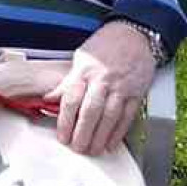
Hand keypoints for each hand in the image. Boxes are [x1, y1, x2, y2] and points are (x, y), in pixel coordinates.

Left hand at [42, 22, 155, 155]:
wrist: (135, 35)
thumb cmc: (105, 46)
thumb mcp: (80, 58)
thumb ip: (67, 82)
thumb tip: (50, 99)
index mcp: (84, 71)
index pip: (71, 100)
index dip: (65, 121)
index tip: (62, 136)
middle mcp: (103, 80)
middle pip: (90, 112)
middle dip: (82, 133)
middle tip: (76, 148)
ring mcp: (121, 88)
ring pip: (109, 117)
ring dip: (99, 137)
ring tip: (91, 150)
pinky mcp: (136, 93)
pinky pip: (127, 117)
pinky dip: (118, 132)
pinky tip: (110, 143)